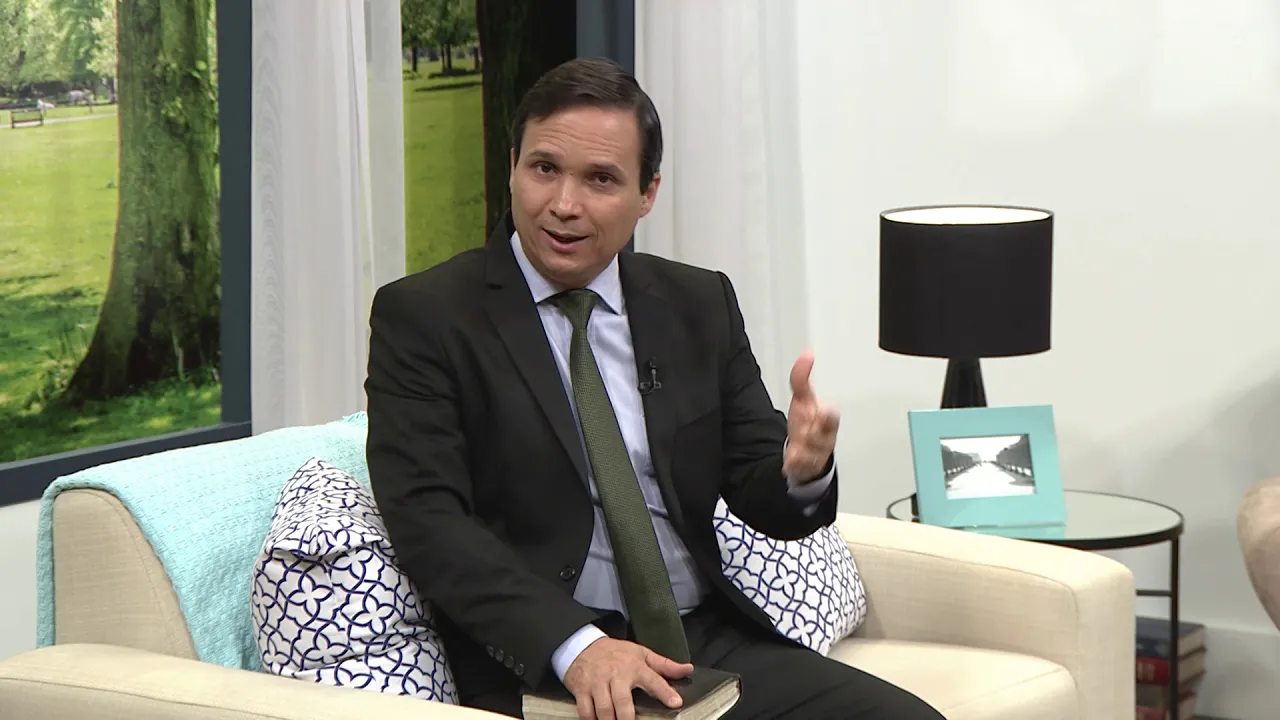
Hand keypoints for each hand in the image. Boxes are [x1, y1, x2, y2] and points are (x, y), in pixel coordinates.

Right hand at [563, 637, 693, 719]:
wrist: (582, 644)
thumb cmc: (615, 652)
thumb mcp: (641, 653)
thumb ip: (665, 665)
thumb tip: (688, 669)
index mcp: (634, 666)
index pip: (653, 679)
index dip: (665, 692)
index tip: (676, 702)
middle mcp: (616, 675)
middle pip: (623, 701)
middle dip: (627, 717)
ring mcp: (597, 683)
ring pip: (604, 708)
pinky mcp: (582, 689)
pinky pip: (585, 710)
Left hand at [783, 351, 839, 483]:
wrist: (808, 456)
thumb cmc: (809, 424)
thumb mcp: (803, 400)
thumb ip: (801, 379)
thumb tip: (807, 354)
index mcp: (826, 423)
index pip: (830, 420)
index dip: (829, 417)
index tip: (828, 409)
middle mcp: (822, 440)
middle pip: (822, 437)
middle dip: (820, 433)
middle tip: (818, 425)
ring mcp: (811, 454)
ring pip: (811, 455)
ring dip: (806, 452)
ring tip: (798, 452)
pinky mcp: (800, 465)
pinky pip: (798, 467)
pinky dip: (794, 466)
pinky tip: (788, 465)